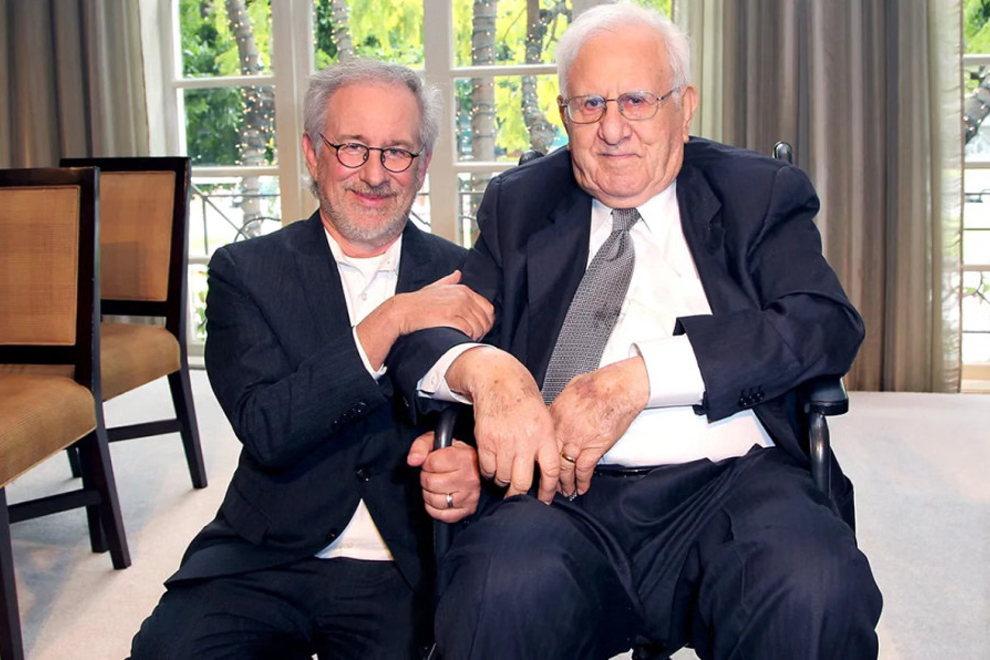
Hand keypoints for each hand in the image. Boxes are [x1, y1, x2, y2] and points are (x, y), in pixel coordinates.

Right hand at [357, 270, 493, 367]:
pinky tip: (458, 339)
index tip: (476, 329)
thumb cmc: (417, 303)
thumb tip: (458, 273)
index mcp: (463, 290)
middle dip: (481, 331)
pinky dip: (466, 338)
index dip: (485, 322)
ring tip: (464, 338)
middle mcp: (463, 297)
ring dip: (473, 336)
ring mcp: (457, 307)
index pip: (488, 309)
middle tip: (471, 336)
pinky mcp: (451, 318)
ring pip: (478, 327)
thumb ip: (449, 280)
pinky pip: (468, 331)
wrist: (402, 312)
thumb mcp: (435, 286)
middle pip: (485, 320)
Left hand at [408, 431, 480, 522]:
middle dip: (426, 478)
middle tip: (434, 474)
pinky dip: (434, 507)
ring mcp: (469, 496)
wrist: (474, 469)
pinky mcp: (466, 510)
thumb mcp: (438, 442)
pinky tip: (440, 497)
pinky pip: (439, 515)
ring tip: (437, 485)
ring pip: (433, 500)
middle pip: (430, 482)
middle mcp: (469, 478)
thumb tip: (413, 460)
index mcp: (464, 457)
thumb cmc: (454, 455)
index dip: (426, 463)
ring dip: (429, 493)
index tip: (432, 462)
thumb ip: (421, 445)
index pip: (431, 463)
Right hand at [447, 347, 559, 502]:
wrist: (498, 381)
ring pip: (503, 478)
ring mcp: (504, 442)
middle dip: (521, 495)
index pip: (551, 471)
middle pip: (523, 482)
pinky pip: (487, 469)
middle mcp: (524, 440)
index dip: (548, 490)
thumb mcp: (544, 417)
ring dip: (503, 482)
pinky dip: (490, 472)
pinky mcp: (485, 441)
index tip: (546, 499)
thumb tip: (550, 470)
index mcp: (544, 434)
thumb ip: (546, 443)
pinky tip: (493, 466)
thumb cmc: (522, 397)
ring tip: (505, 477)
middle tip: (520, 497)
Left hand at [551, 357, 648, 497]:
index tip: (537, 466)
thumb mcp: (569, 389)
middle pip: (548, 459)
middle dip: (546, 477)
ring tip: (564, 491)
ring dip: (564, 483)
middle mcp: (562, 430)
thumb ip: (560, 405)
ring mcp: (577, 440)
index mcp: (553, 416)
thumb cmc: (598, 384)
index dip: (537, 458)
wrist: (617, 386)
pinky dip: (582, 482)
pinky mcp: (594, 447)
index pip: (539, 443)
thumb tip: (557, 410)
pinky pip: (584, 470)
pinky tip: (581, 488)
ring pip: (564, 468)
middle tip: (546, 486)